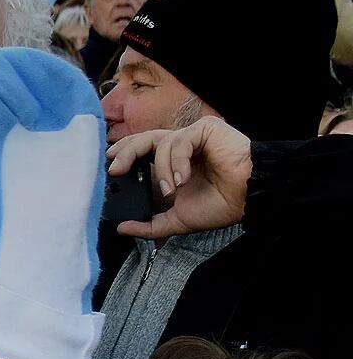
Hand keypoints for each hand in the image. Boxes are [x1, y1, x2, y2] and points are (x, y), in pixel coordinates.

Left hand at [105, 116, 251, 238]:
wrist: (248, 199)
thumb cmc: (220, 205)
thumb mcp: (177, 220)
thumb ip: (149, 225)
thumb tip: (122, 228)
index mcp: (172, 163)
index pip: (141, 151)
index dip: (124, 154)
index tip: (110, 166)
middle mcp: (180, 147)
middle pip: (143, 139)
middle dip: (125, 152)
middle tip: (116, 170)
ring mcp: (193, 136)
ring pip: (160, 143)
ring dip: (161, 170)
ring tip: (172, 190)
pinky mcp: (205, 129)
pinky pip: (179, 141)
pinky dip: (176, 162)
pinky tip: (184, 178)